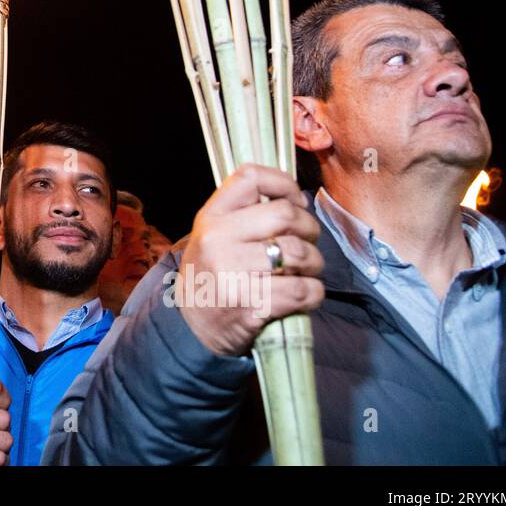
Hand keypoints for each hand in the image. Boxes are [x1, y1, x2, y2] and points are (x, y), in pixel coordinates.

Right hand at [177, 164, 323, 357]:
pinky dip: (313, 293)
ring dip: (314, 264)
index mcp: (210, 217)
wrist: (191, 328)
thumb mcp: (213, 236)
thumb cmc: (213, 276)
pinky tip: (303, 296)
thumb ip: (244, 214)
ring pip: (299, 253)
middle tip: (307, 243)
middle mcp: (217, 240)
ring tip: (305, 271)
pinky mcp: (250, 305)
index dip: (283, 184)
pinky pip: (302, 290)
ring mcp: (231, 273)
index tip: (294, 202)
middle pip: (285, 214)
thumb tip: (296, 199)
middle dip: (309, 229)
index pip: (250, 177)